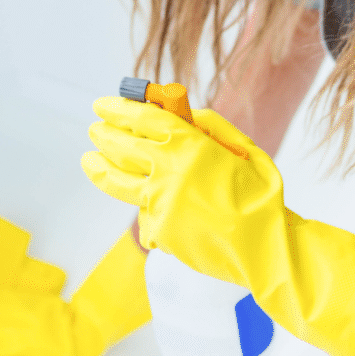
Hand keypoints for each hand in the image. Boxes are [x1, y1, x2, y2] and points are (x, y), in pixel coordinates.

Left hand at [81, 97, 354, 355]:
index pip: (141, 118)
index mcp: (190, 145)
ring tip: (89, 161)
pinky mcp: (157, 231)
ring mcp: (158, 203)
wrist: (266, 250)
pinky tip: (154, 205)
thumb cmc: (261, 199)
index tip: (103, 104)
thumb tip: (185, 116)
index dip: (117, 108)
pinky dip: (147, 206)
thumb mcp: (245, 150)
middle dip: (103, 134)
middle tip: (95, 129)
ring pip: (117, 181)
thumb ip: (212, 128)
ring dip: (99, 167)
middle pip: (120, 146)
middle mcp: (166, 172)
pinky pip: (144, 213)